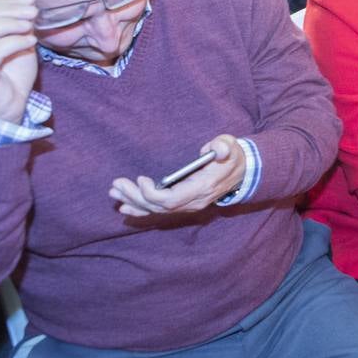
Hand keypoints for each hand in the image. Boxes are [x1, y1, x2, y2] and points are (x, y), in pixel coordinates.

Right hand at [0, 0, 39, 123]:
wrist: (7, 109)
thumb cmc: (11, 76)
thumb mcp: (16, 44)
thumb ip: (16, 26)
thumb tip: (27, 7)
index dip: (5, 1)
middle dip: (9, 10)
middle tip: (32, 11)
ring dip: (9, 23)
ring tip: (30, 25)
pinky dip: (13, 42)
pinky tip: (30, 40)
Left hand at [108, 135, 246, 216]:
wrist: (242, 172)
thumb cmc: (232, 156)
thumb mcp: (231, 146)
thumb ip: (224, 146)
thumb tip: (217, 149)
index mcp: (202, 189)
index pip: (172, 199)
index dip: (152, 194)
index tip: (140, 179)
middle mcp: (193, 201)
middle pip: (159, 207)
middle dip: (136, 197)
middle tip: (117, 185)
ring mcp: (188, 205)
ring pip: (156, 210)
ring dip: (134, 203)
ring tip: (114, 194)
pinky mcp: (183, 204)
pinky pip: (159, 211)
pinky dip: (141, 209)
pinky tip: (125, 207)